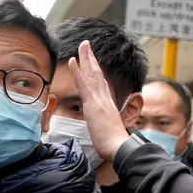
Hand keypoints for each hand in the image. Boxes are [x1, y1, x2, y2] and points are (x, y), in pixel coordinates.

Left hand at [68, 40, 129, 162]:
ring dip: (85, 58)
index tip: (91, 61)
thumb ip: (104, 125)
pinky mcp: (93, 104)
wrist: (119, 147)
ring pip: (91, 74)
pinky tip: (73, 60)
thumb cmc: (113, 144)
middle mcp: (105, 98)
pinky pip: (83, 83)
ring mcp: (99, 99)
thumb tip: (103, 129)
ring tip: (82, 45)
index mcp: (107, 104)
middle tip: (86, 45)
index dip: (95, 71)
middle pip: (97, 74)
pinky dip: (78, 71)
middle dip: (91, 58)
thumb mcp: (107, 131)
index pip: (100, 83)